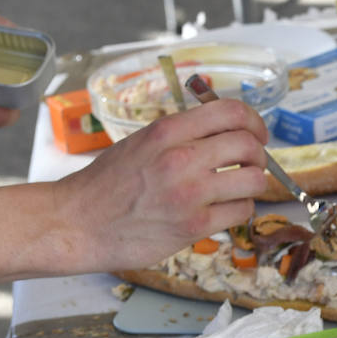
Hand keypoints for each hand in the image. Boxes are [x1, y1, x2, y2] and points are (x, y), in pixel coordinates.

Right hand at [56, 98, 269, 272]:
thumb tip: (227, 131)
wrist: (78, 222)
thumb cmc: (108, 184)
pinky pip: (240, 211)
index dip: (254, 122)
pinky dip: (240, 209)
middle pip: (248, 145)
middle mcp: (180, 158)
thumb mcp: (142, 143)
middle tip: (251, 164)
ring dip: (253, 184)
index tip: (256, 133)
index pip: (231, 112)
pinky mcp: (193, 226)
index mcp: (167, 131)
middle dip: (258, 155)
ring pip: (253, 180)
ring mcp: (189, 194)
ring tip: (239, 188)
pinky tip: (225, 210)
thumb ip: (182, 134)